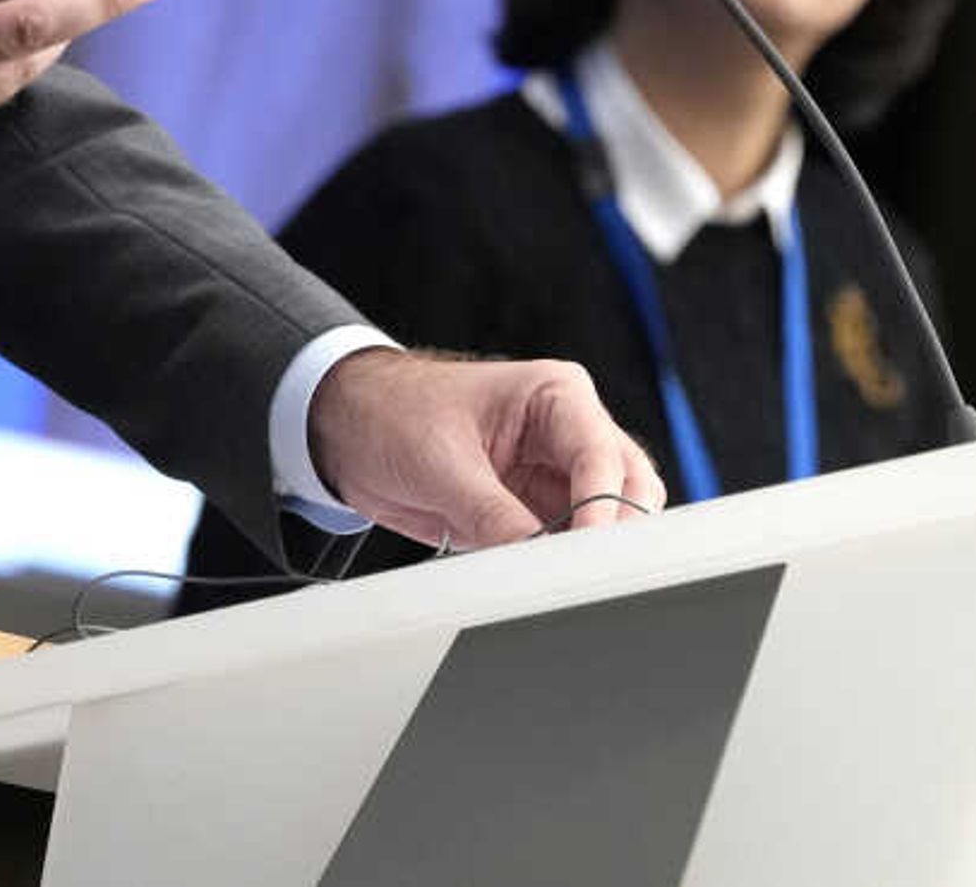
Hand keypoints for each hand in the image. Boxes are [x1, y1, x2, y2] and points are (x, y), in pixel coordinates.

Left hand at [306, 347, 666, 551]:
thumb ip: (494, 515)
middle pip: (628, 490)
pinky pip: (565, 545)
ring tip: (557, 581)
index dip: (601, 509)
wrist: (347, 426)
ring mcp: (554, 474)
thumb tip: (536, 561)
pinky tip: (540, 582)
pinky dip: (559, 566)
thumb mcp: (441, 463)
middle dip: (610, 533)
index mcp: (556, 394)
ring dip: (587, 553)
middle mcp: (566, 432)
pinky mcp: (535, 509)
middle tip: (580, 574)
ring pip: (607, 522)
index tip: (585, 554)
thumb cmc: (391, 412)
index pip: (603, 457)